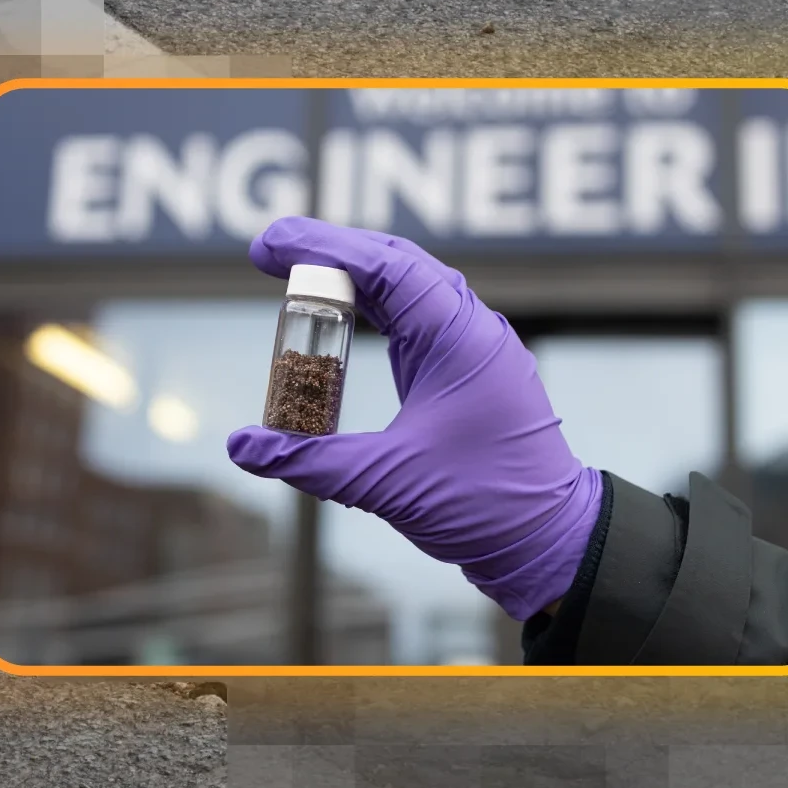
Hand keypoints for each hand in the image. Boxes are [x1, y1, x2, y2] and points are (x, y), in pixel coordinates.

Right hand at [226, 217, 601, 620]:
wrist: (548, 541)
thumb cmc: (483, 506)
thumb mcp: (386, 481)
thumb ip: (309, 460)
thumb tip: (240, 446)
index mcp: (460, 339)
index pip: (387, 267)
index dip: (323, 248)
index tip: (269, 245)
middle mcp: (471, 331)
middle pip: (397, 265)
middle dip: (332, 253)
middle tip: (271, 252)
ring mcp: (473, 351)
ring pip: (409, 290)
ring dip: (355, 278)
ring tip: (298, 274)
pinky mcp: (467, 374)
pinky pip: (417, 322)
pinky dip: (376, 310)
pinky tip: (345, 315)